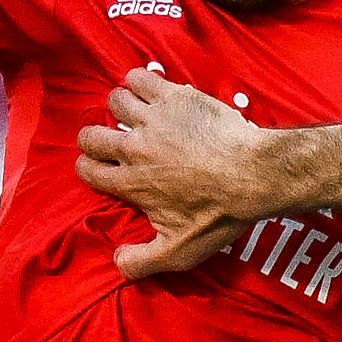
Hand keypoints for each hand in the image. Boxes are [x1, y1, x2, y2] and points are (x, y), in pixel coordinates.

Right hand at [82, 66, 276, 276]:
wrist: (255, 175)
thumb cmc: (220, 215)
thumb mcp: (180, 251)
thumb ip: (142, 261)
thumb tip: (117, 263)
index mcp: (131, 183)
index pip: (87, 170)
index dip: (90, 169)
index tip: (103, 168)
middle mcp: (134, 148)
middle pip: (91, 135)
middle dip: (96, 139)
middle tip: (114, 143)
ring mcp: (154, 119)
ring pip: (115, 102)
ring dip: (120, 108)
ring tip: (136, 116)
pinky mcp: (175, 97)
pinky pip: (141, 78)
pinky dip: (139, 81)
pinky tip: (148, 90)